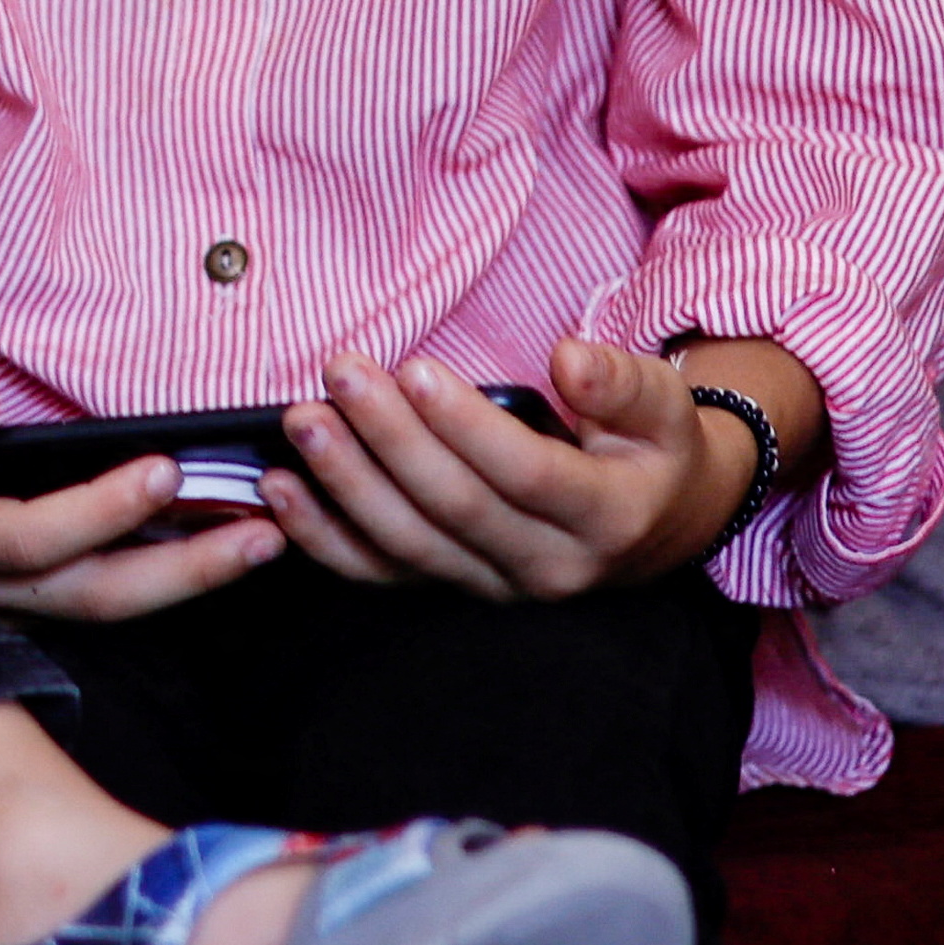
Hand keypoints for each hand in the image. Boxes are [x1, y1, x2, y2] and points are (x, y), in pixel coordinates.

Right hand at [0, 359, 290, 623]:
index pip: (24, 541)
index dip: (96, 512)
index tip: (165, 469)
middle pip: (86, 595)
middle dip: (178, 570)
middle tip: (262, 532)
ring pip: (98, 605)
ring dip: (184, 578)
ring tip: (264, 542)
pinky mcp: (14, 595)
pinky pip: (92, 595)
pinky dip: (158, 574)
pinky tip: (213, 546)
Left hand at [269, 331, 777, 598]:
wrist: (657, 525)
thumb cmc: (654, 448)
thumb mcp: (664, 405)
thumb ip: (622, 382)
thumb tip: (569, 358)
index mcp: (606, 517)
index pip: (528, 474)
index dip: (467, 426)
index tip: (415, 368)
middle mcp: (547, 567)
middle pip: (455, 509)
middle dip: (391, 440)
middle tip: (342, 375)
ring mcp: (494, 586)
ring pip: (410, 546)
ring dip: (346, 484)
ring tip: (303, 420)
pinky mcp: (453, 586)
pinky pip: (381, 572)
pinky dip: (324, 537)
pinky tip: (279, 490)